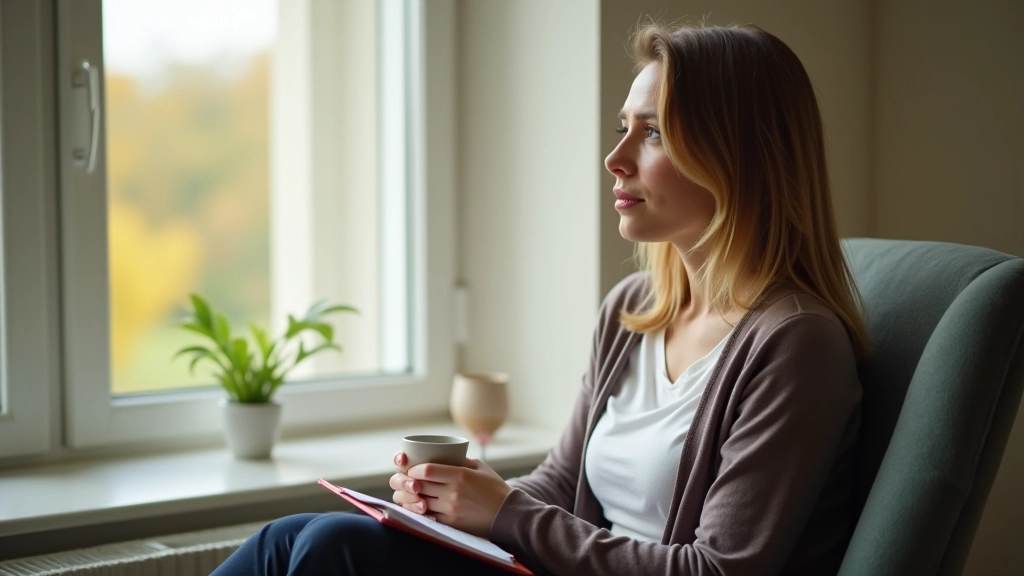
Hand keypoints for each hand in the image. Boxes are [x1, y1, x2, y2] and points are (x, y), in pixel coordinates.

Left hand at [389, 451, 511, 537]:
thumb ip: (461, 460)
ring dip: (410, 498)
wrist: (507, 514)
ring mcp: (451, 509)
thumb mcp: (481, 468)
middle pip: (420, 485)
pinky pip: (427, 517)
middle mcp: (453, 492)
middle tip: (404, 480)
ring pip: (420, 502)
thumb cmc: (495, 488)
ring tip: (407, 494)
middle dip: (407, 482)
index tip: (412, 468)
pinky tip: (416, 506)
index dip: (414, 469)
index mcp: (460, 475)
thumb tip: (444, 455)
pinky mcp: (451, 523)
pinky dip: (419, 511)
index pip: (427, 470)